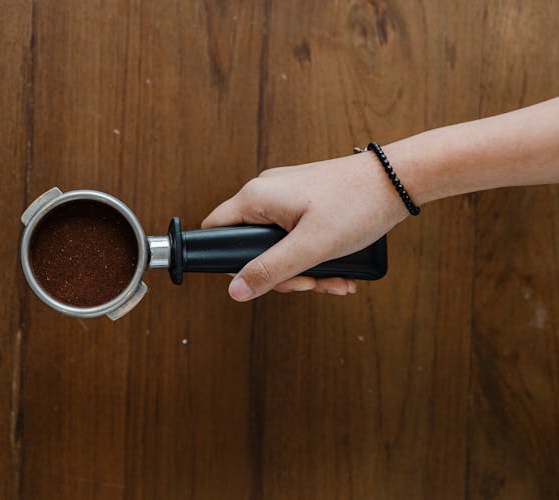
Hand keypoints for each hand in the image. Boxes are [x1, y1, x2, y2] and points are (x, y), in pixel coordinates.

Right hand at [201, 152, 408, 300]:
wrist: (398, 179)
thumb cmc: (356, 205)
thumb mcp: (310, 247)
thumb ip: (269, 270)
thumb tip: (234, 290)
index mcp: (257, 197)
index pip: (215, 230)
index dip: (227, 262)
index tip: (258, 281)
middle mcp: (266, 193)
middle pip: (251, 246)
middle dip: (281, 274)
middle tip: (309, 284)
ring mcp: (287, 196)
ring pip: (278, 245)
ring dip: (304, 270)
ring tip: (333, 280)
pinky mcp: (306, 201)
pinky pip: (297, 236)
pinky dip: (315, 256)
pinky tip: (340, 270)